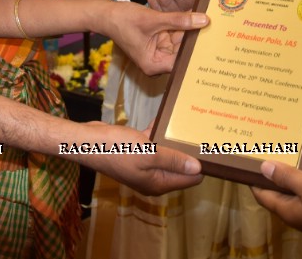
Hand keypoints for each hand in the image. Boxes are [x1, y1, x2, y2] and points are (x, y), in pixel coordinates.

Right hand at [74, 122, 202, 195]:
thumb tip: (198, 169)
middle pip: (180, 166)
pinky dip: (159, 133)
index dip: (202, 166)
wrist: (86, 142)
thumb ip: (173, 160)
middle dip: (190, 152)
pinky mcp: (136, 152)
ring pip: (167, 153)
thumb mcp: (148, 153)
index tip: (214, 149)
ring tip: (192, 123)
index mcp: (158, 182)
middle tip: (206, 132)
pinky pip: (154, 143)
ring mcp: (144, 164)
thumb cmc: (117, 149)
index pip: (189, 179)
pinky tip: (167, 118)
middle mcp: (153, 177)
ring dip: (175, 141)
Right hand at [105, 3, 207, 74]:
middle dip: (196, 37)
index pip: (182, 61)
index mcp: (154, 64)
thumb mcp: (153, 20)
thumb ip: (179, 20)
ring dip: (191, 28)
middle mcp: (158, 60)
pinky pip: (175, 32)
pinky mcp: (158, 38)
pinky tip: (197, 15)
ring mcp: (158, 49)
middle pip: (183, 50)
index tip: (213, 40)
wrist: (105, 13)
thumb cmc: (123, 20)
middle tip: (217, 27)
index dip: (197, 50)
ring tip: (211, 19)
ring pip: (181, 39)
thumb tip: (203, 20)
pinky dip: (182, 23)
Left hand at [251, 161, 301, 246]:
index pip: (262, 195)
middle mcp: (296, 214)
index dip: (253, 179)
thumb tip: (262, 168)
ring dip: (289, 175)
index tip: (248, 160)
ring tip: (286, 153)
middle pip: (276, 193)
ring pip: (293, 192)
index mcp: (287, 211)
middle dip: (271, 174)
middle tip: (267, 150)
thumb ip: (287, 177)